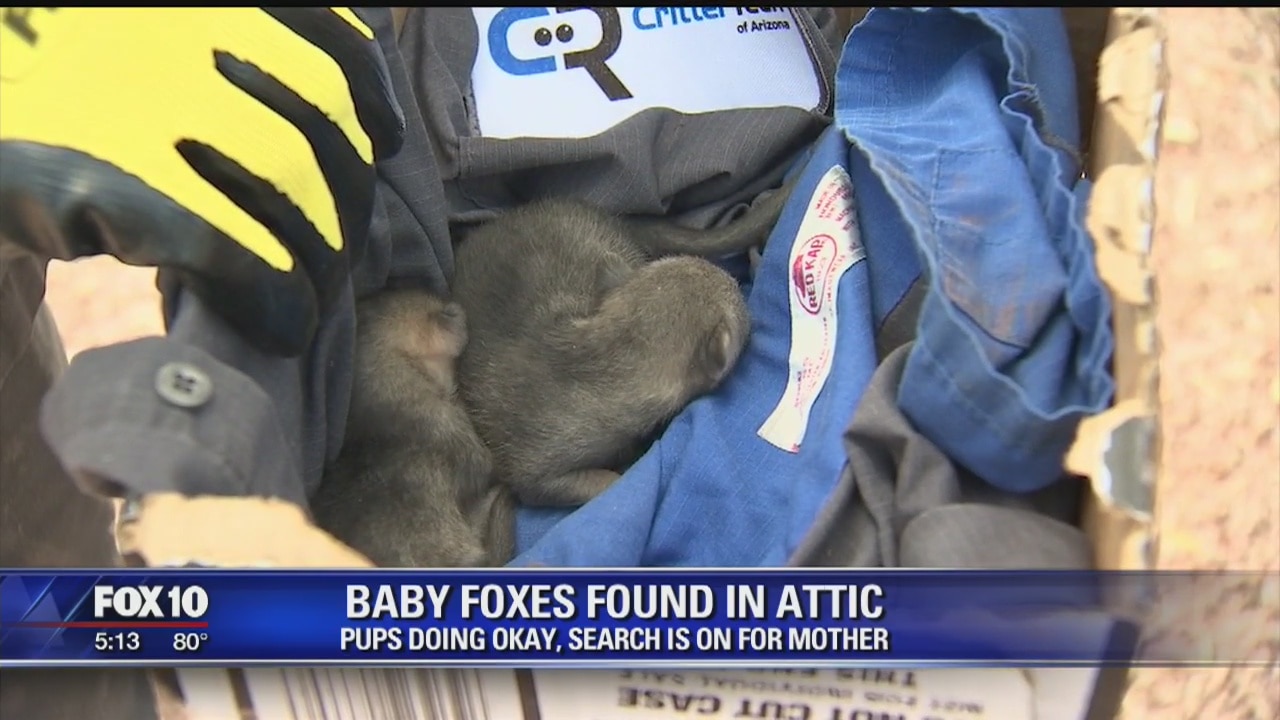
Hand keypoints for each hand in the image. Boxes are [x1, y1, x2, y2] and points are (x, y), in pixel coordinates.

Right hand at [0, 8, 403, 355]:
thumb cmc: (62, 90)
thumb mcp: (152, 46)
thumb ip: (240, 64)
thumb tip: (359, 135)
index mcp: (206, 0)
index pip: (330, 43)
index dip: (371, 99)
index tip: (384, 143)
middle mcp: (179, 28)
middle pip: (318, 127)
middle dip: (345, 205)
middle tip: (335, 254)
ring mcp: (137, 94)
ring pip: (286, 180)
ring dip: (318, 256)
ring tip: (308, 295)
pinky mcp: (98, 172)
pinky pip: (226, 242)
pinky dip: (271, 291)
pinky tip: (282, 322)